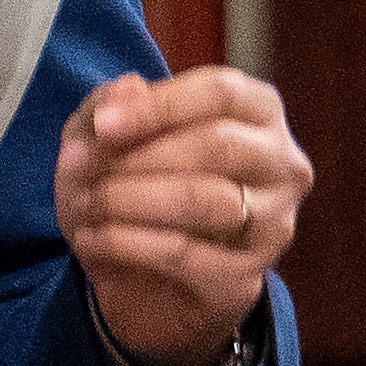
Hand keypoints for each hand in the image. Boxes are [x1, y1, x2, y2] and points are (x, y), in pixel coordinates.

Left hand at [56, 67, 310, 365]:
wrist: (142, 277)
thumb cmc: (132, 181)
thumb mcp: (106, 135)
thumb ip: (113, 104)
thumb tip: (127, 87)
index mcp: (257, 112)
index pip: (222, 92)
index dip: (159, 105)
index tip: (103, 124)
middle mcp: (281, 165)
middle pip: (220, 144)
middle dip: (141, 156)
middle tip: (84, 168)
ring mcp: (273, 225)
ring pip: (207, 200)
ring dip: (130, 199)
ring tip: (88, 203)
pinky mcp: (246, 277)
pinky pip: (185, 254)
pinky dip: (125, 242)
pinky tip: (90, 238)